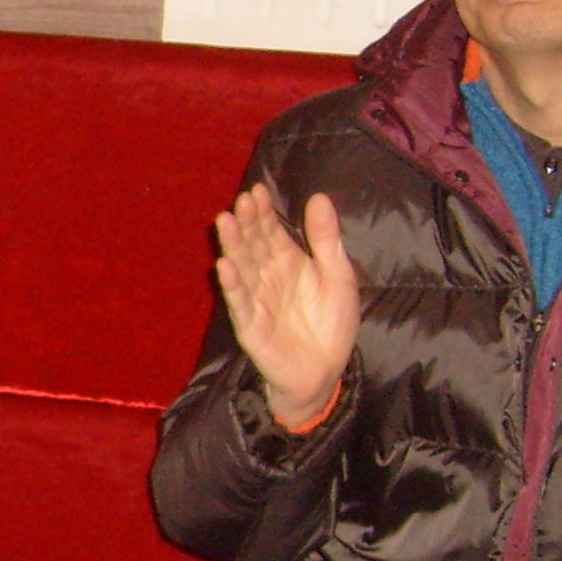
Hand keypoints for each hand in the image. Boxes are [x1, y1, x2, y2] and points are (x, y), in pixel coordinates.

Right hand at [212, 184, 358, 426]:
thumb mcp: (337, 275)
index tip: (257, 190)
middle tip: (241, 201)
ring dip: (233, 246)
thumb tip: (319, 197)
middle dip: (246, 223)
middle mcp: (266, 276)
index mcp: (287, 261)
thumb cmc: (331, 323)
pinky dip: (232, 285)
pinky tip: (224, 266)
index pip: (270, 231)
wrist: (325, 371)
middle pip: (252, 245)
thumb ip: (325, 239)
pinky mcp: (250, 326)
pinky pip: (239, 303)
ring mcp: (255, 300)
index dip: (263, 211)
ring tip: (226, 222)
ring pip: (241, 268)